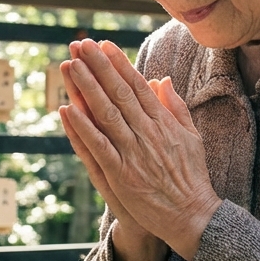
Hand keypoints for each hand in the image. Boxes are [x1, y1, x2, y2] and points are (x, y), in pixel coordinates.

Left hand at [57, 39, 221, 260]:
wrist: (192, 215)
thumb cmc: (191, 177)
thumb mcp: (192, 137)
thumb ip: (176, 107)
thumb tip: (162, 80)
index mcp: (164, 122)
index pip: (137, 85)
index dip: (119, 64)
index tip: (104, 45)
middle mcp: (147, 133)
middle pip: (118, 93)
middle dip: (98, 67)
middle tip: (81, 45)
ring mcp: (133, 153)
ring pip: (105, 114)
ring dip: (86, 89)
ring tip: (70, 66)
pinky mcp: (120, 174)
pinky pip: (97, 146)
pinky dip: (82, 127)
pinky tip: (67, 109)